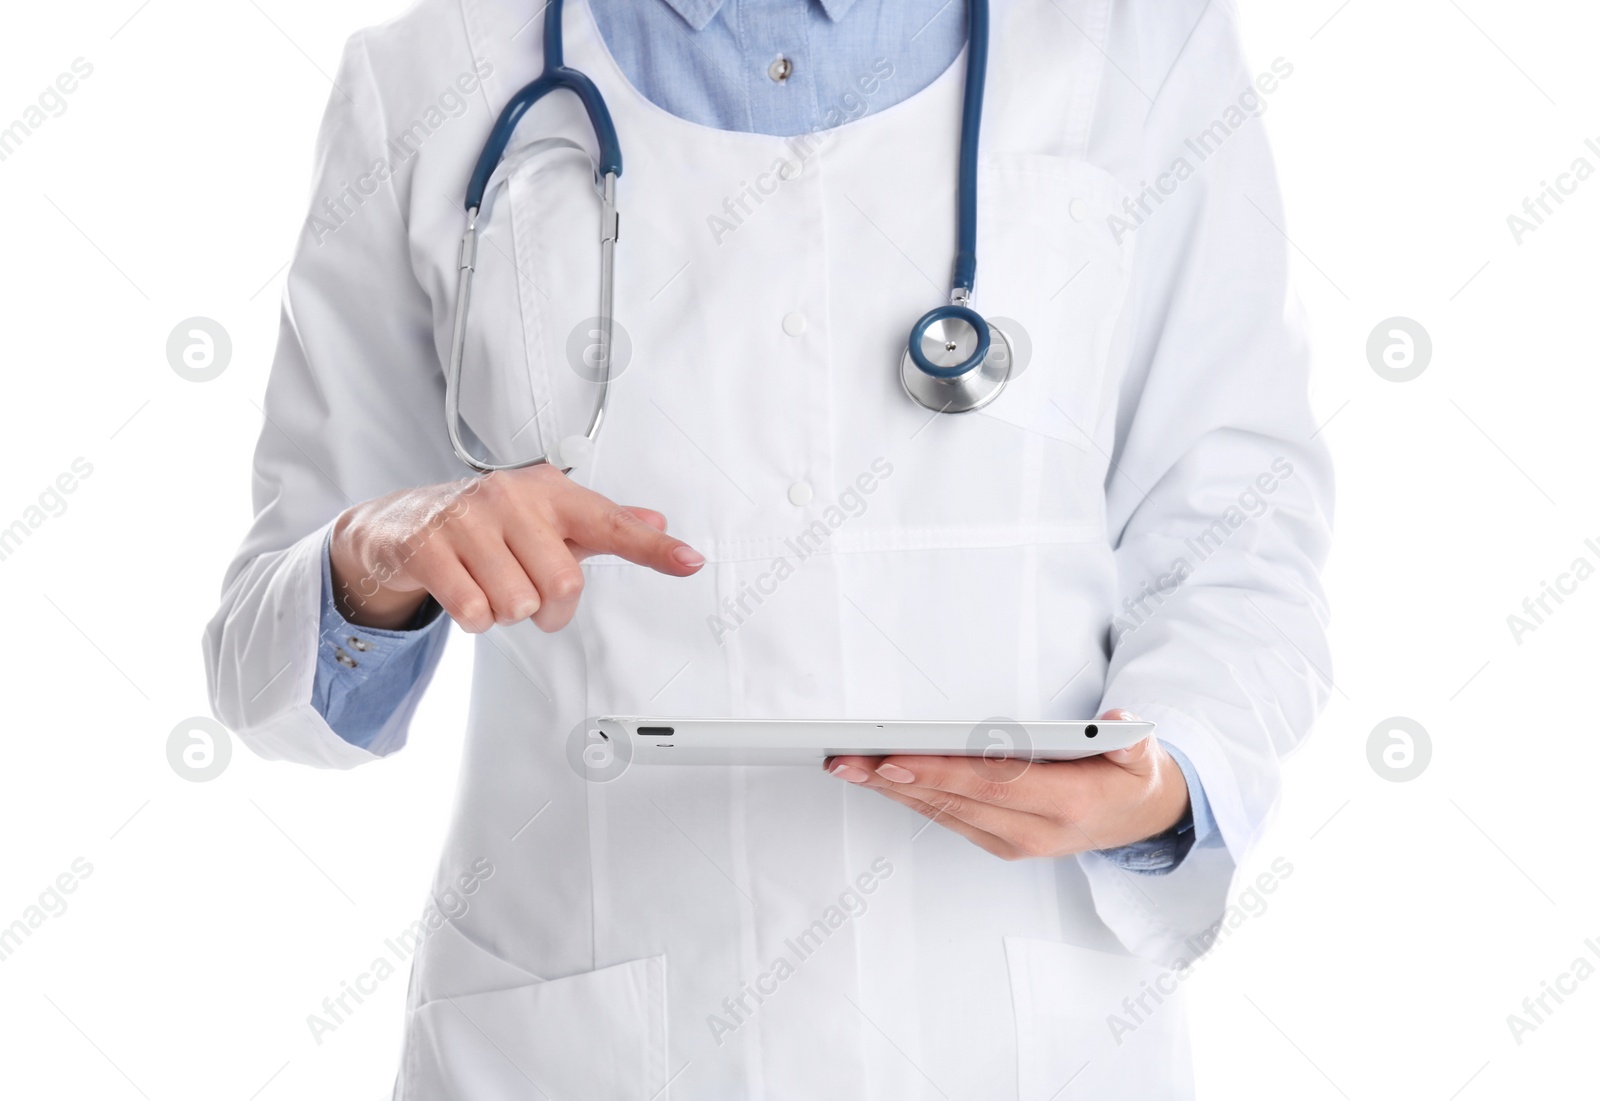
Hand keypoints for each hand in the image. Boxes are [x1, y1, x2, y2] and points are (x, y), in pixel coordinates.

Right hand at [329, 464, 703, 631]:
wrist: (400, 523)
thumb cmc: (486, 523)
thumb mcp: (544, 518)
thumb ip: (601, 525)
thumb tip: (656, 523)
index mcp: (548, 492)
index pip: (611, 523)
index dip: (653, 548)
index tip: (689, 561)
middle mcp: (511, 498)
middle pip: (563, 584)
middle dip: (548, 608)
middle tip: (528, 594)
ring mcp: (467, 520)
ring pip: (517, 604)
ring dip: (506, 612)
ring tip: (489, 586)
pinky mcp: (428, 547)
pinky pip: (473, 611)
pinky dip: (474, 619)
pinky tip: (464, 592)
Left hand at [824, 709, 1188, 860]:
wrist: (1137, 821)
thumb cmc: (1130, 779)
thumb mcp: (1142, 754)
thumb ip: (1130, 739)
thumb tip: (1117, 722)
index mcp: (1067, 806)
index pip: (991, 784)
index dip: (938, 772)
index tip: (894, 759)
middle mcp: (1034, 832)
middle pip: (952, 800)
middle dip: (895, 778)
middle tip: (847, 760)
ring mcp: (1012, 842)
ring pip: (942, 811)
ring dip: (892, 789)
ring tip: (849, 766)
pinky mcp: (997, 841)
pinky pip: (946, 817)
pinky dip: (911, 796)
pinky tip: (880, 779)